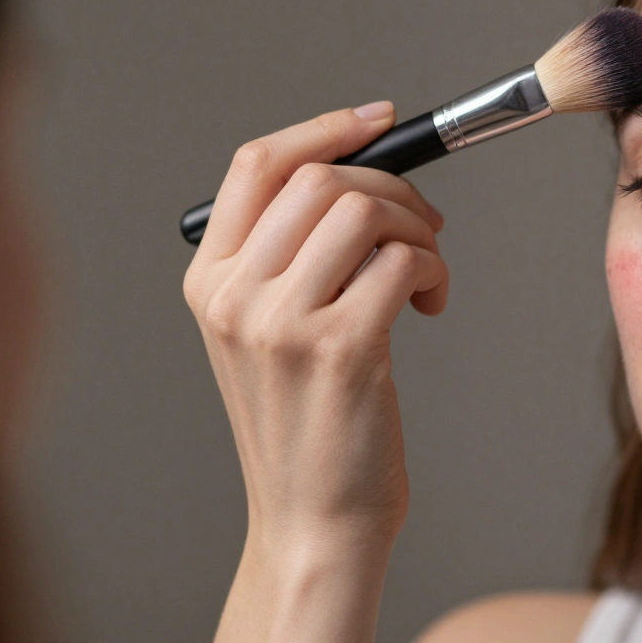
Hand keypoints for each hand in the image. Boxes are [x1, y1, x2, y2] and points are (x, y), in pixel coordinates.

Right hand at [183, 101, 447, 553]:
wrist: (313, 521)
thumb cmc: (306, 425)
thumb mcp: (269, 334)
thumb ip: (291, 259)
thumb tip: (366, 180)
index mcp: (208, 282)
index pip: (257, 164)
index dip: (325, 130)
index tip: (379, 121)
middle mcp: (233, 296)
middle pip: (321, 178)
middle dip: (392, 187)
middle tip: (423, 227)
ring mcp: (281, 322)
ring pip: (365, 210)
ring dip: (418, 230)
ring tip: (426, 273)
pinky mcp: (340, 349)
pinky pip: (402, 261)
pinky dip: (433, 268)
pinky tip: (430, 303)